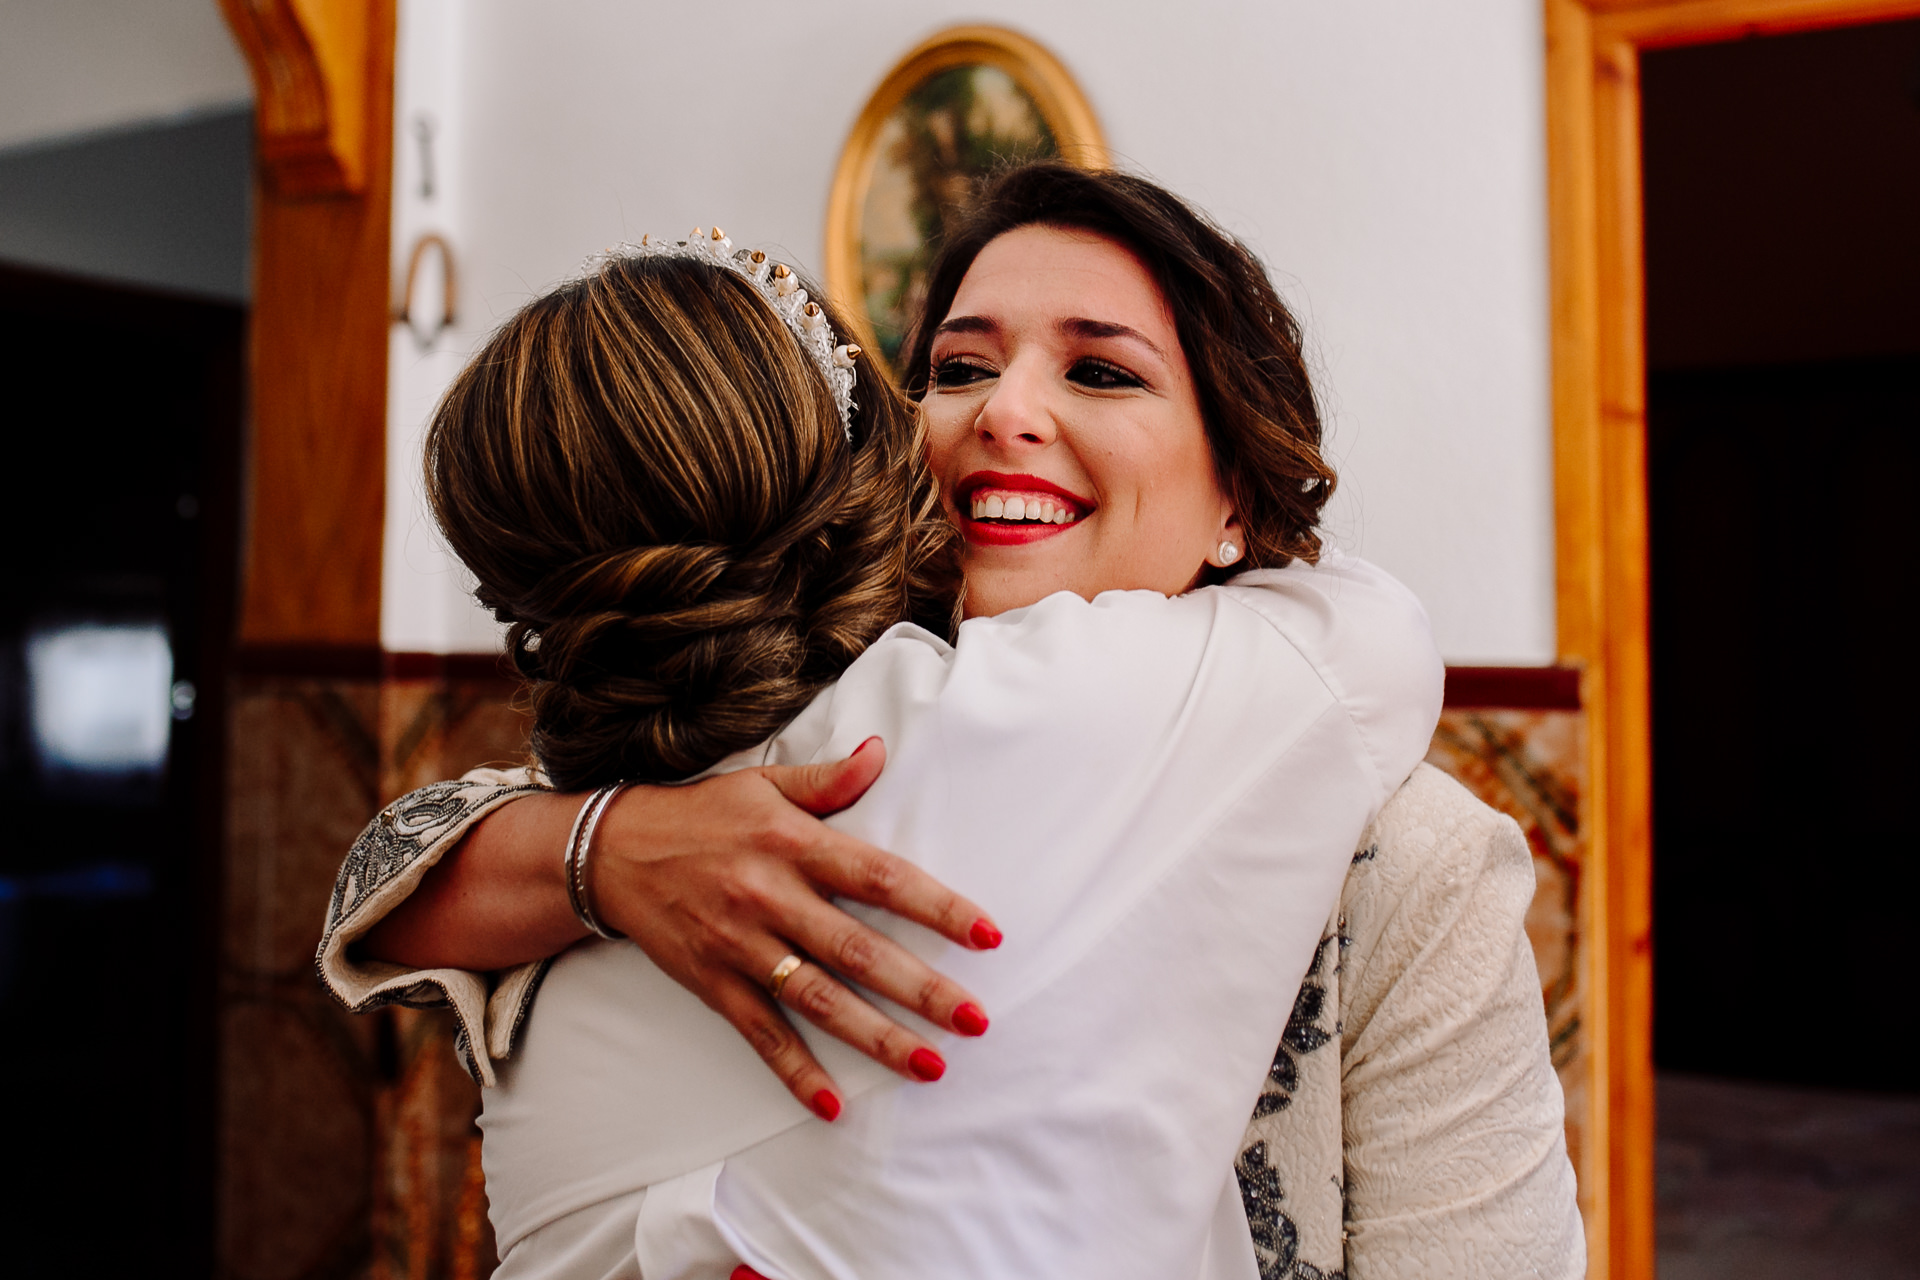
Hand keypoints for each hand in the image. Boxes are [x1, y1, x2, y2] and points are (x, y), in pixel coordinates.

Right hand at [591, 738, 1001, 1118]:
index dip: (938, 907)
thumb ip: (828, 780)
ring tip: (931, 1065)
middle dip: (921, 988)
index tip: (988, 933)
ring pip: (819, 998)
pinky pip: (760, 1033)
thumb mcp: (765, 784)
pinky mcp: (713, 982)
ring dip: (876, 1037)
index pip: (881, 877)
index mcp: (794, 844)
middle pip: (858, 948)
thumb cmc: (701, 814)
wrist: (610, 851)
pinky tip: (832, 1105)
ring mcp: (741, 944)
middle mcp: (771, 896)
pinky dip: (795, 1071)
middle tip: (975, 1019)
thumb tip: (880, 752)